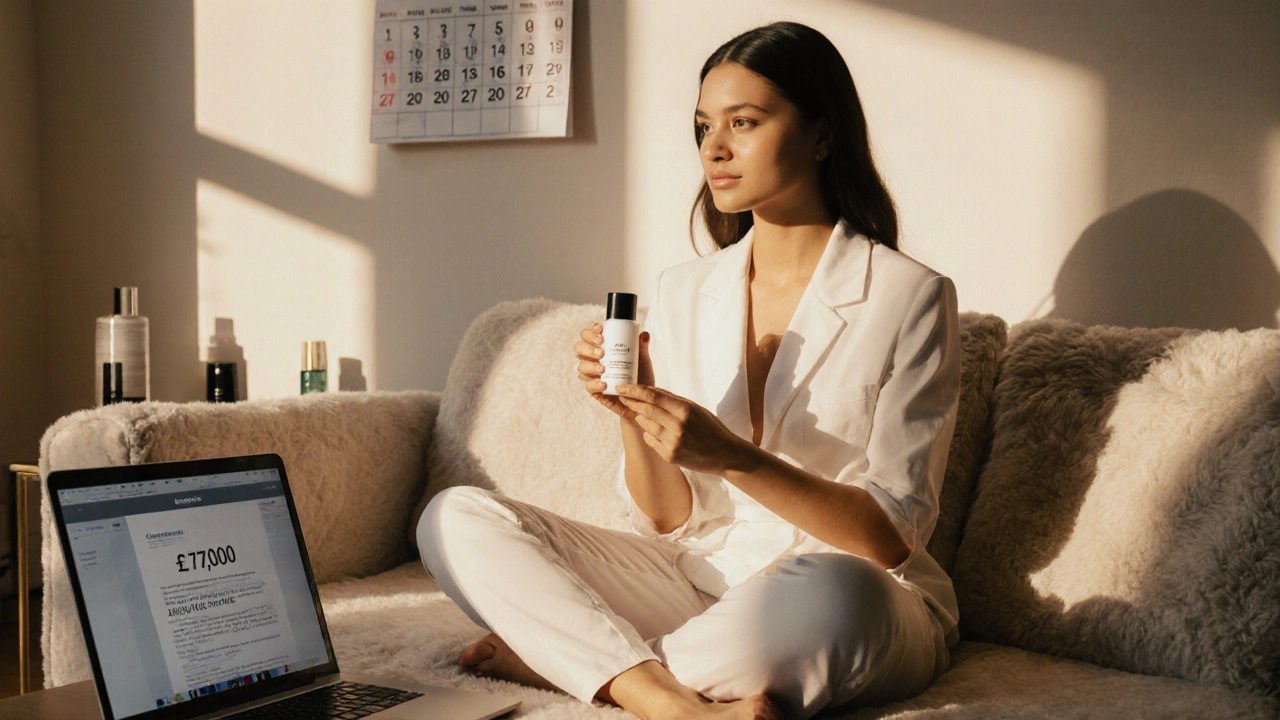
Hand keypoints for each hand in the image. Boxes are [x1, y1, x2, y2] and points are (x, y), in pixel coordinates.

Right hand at [574, 323, 654, 417]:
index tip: (600, 331)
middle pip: (579, 348)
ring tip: (603, 369)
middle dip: (588, 347)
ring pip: (581, 366)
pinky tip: (603, 384)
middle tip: (601, 352)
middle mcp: (593, 359)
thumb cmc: (641, 376)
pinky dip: (594, 384)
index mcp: (602, 347)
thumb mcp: (643, 360)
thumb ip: (642, 347)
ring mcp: (592, 375)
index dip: (590, 331)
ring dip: (590, 366)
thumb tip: (644, 334)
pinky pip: (588, 386)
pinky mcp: (594, 390)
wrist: (644, 399)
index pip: (589, 335)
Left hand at [615, 384, 749, 474]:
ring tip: (642, 413)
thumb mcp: (696, 408)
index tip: (622, 387)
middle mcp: (678, 426)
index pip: (654, 397)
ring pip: (646, 425)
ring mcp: (673, 443)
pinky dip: (649, 434)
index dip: (635, 391)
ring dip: (641, 418)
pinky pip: (650, 440)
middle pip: (646, 410)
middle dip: (631, 402)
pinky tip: (655, 431)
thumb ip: (674, 400)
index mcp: (685, 410)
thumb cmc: (711, 428)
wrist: (725, 455)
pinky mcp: (670, 456)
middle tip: (622, 396)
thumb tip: (650, 390)